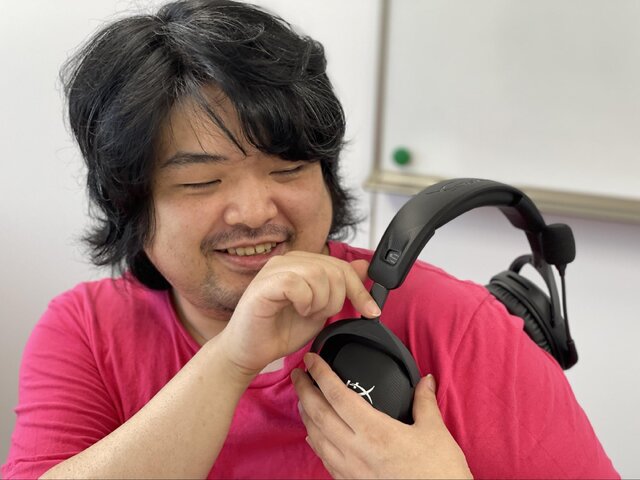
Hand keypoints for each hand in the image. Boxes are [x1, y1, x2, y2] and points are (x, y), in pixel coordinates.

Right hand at [220, 251, 380, 376]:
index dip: (360, 289)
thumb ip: (340, 287)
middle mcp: (288, 261)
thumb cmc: (280, 331)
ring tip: (307, 313)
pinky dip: (305, 302)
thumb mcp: (321, 309)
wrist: (250, 352)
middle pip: (333, 269)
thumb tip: (363, 265)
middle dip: (337, 299)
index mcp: (302, 264)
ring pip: (318, 274)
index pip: (341, 266)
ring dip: (321, 302)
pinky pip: (298, 284)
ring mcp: (274, 270)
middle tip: (321, 315)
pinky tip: (298, 311)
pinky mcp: (264, 284)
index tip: (371, 311)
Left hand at [292, 353, 472, 478]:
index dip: (321, 374)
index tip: (311, 359)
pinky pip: (324, 458)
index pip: (337, 395)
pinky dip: (314, 441)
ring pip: (316, 437)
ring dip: (305, 415)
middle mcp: (357, 450)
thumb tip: (425, 380)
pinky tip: (313, 434)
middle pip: (318, 414)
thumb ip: (424, 402)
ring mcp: (351, 469)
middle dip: (303, 391)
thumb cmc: (439, 474)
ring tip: (302, 399)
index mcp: (375, 431)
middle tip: (297, 374)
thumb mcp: (435, 432)